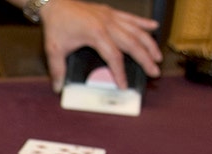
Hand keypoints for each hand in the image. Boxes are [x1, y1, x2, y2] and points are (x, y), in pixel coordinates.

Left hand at [40, 0, 162, 91]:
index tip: (124, 86)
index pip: (114, 57)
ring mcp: (111, 16)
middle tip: (154, 71)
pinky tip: (154, 27)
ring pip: (136, 30)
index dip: (119, 73)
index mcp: (96, 34)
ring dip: (149, 43)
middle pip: (132, 44)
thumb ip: (57, 69)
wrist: (55, 3)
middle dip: (145, 59)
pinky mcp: (110, 12)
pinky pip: (131, 17)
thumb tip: (57, 87)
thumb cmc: (56, 24)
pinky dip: (143, 22)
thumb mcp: (54, 49)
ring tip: (158, 56)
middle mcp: (107, 24)